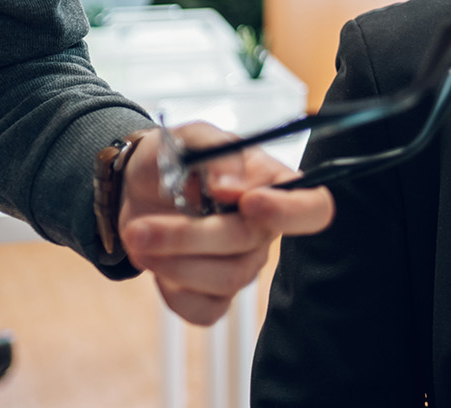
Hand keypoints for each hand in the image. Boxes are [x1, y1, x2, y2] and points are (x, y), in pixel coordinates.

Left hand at [117, 121, 335, 324]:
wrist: (137, 187)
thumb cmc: (174, 158)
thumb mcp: (190, 138)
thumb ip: (216, 153)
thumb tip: (229, 186)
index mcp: (273, 185)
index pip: (314, 208)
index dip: (290, 212)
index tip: (248, 202)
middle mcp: (266, 230)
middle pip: (249, 245)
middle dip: (189, 238)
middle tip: (139, 228)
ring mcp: (244, 265)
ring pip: (226, 281)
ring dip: (172, 263)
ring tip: (136, 236)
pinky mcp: (215, 296)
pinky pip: (205, 311)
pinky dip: (171, 292)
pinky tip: (154, 263)